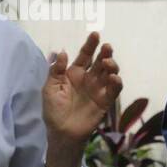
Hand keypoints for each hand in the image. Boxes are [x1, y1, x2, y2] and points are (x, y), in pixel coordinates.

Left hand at [42, 32, 122, 146]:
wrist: (61, 132)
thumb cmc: (53, 110)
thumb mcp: (50, 88)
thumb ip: (56, 71)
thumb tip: (62, 52)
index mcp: (75, 73)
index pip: (85, 55)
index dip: (90, 45)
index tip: (95, 34)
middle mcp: (88, 79)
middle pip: (100, 62)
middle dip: (105, 53)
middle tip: (106, 47)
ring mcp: (98, 89)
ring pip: (109, 73)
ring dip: (112, 66)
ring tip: (108, 63)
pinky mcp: (105, 101)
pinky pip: (114, 90)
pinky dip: (116, 83)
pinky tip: (114, 78)